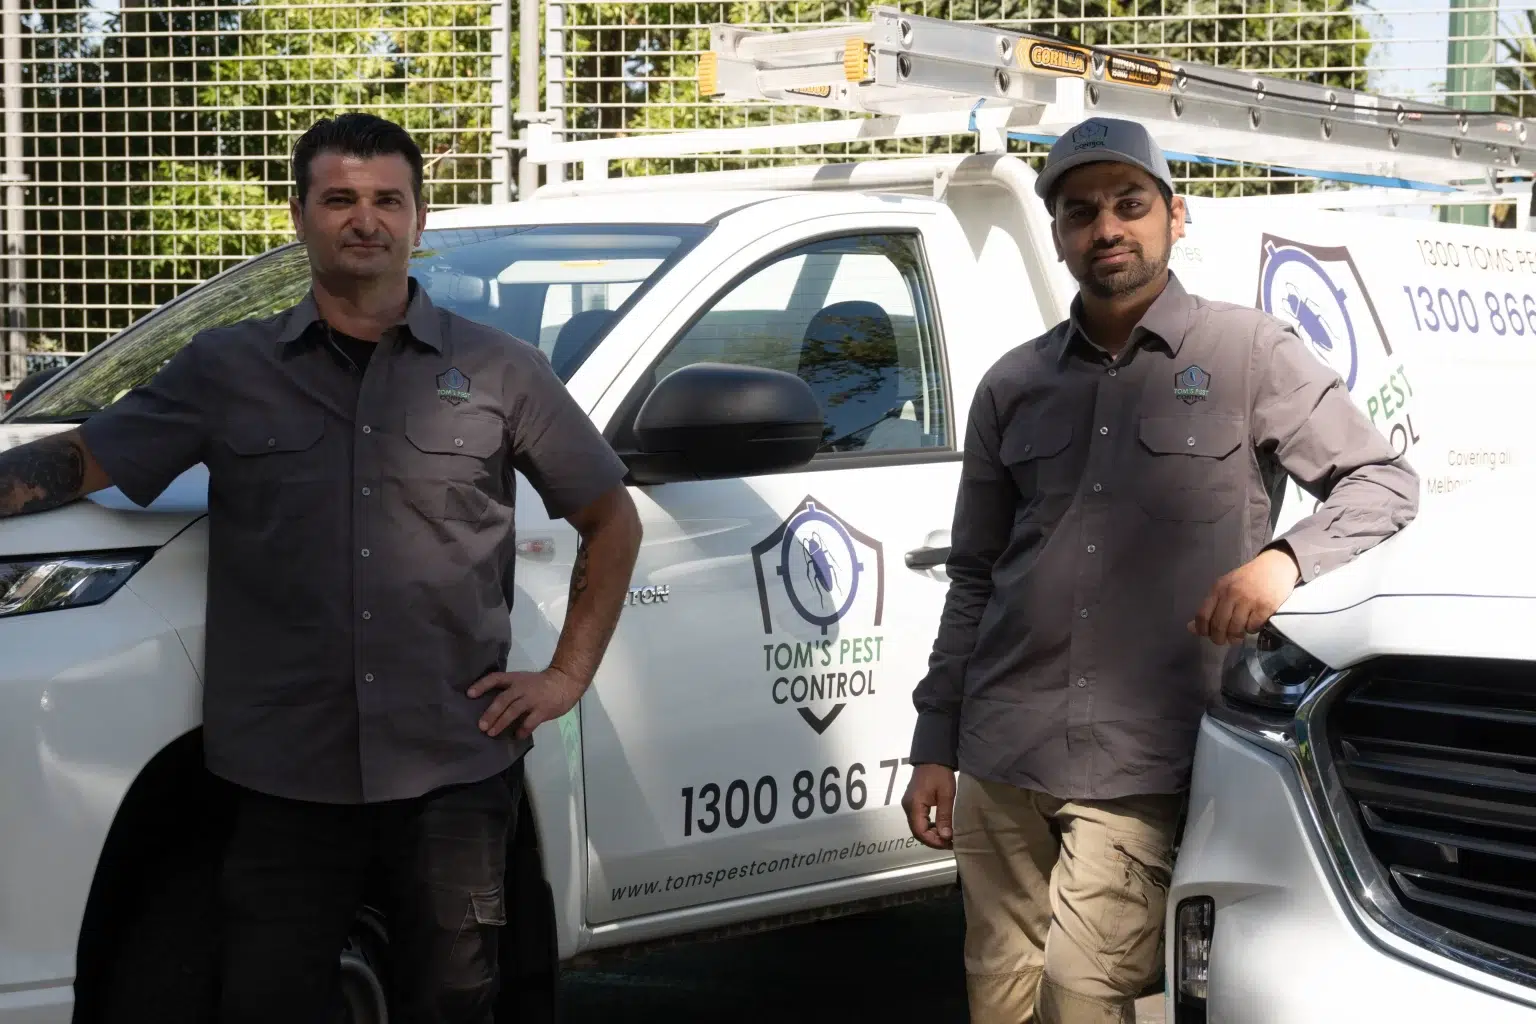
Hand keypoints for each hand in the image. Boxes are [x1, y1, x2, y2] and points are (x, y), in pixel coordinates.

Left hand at [467, 667, 584, 738]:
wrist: (565, 682)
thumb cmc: (541, 684)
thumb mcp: (524, 681)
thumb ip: (511, 692)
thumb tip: (492, 710)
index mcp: (515, 679)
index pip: (495, 678)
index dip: (482, 685)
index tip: (469, 694)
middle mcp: (522, 688)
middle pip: (503, 699)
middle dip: (491, 713)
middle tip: (481, 725)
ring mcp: (533, 699)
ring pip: (514, 711)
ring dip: (502, 722)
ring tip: (491, 733)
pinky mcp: (543, 710)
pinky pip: (530, 722)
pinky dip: (522, 730)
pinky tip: (517, 736)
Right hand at [901, 763, 956, 849]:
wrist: (932, 756)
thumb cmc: (940, 774)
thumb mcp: (946, 795)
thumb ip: (944, 816)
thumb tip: (945, 837)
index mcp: (914, 805)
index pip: (920, 831)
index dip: (934, 841)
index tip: (949, 843)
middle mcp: (908, 807)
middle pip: (917, 831)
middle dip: (933, 840)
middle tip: (950, 842)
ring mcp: (909, 804)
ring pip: (918, 827)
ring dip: (931, 834)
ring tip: (947, 836)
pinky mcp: (912, 802)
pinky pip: (919, 820)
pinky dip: (929, 826)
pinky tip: (940, 827)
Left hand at [1188, 546, 1301, 645]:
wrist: (1275, 566)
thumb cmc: (1248, 579)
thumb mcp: (1225, 587)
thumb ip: (1209, 607)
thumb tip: (1191, 628)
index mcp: (1218, 589)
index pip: (1203, 615)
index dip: (1202, 630)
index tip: (1208, 635)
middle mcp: (1231, 594)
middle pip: (1218, 625)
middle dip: (1219, 638)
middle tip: (1224, 640)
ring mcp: (1249, 600)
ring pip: (1235, 629)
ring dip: (1236, 636)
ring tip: (1239, 634)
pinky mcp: (1265, 607)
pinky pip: (1253, 627)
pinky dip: (1251, 630)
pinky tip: (1253, 624)